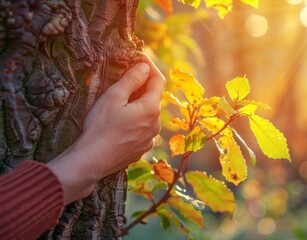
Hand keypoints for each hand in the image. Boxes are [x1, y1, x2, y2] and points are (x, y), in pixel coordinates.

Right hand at [48, 56, 164, 202]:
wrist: (93, 160)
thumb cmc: (101, 127)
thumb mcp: (114, 96)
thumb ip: (132, 79)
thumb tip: (144, 67)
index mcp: (151, 108)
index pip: (158, 80)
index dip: (149, 66)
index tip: (139, 57)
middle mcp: (156, 124)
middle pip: (153, 97)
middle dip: (142, 85)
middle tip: (126, 75)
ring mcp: (149, 139)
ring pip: (147, 114)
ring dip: (138, 104)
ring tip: (120, 100)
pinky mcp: (141, 149)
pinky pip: (142, 129)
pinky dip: (135, 120)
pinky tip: (120, 121)